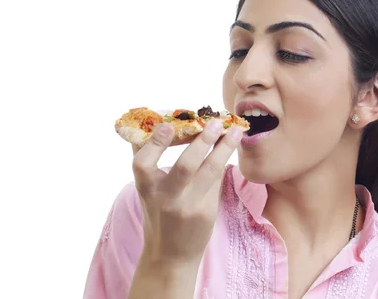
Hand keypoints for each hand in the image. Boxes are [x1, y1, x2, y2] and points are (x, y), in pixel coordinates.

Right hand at [132, 119, 242, 263]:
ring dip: (224, 147)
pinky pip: (217, 180)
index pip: (143, 163)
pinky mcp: (206, 212)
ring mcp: (188, 206)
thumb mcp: (146, 191)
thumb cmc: (158, 214)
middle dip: (203, 141)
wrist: (170, 256)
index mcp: (146, 189)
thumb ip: (148, 161)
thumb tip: (156, 123)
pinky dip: (223, 161)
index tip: (168, 124)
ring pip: (210, 171)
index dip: (155, 143)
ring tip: (235, 130)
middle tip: (215, 122)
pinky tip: (230, 146)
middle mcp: (166, 198)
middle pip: (185, 165)